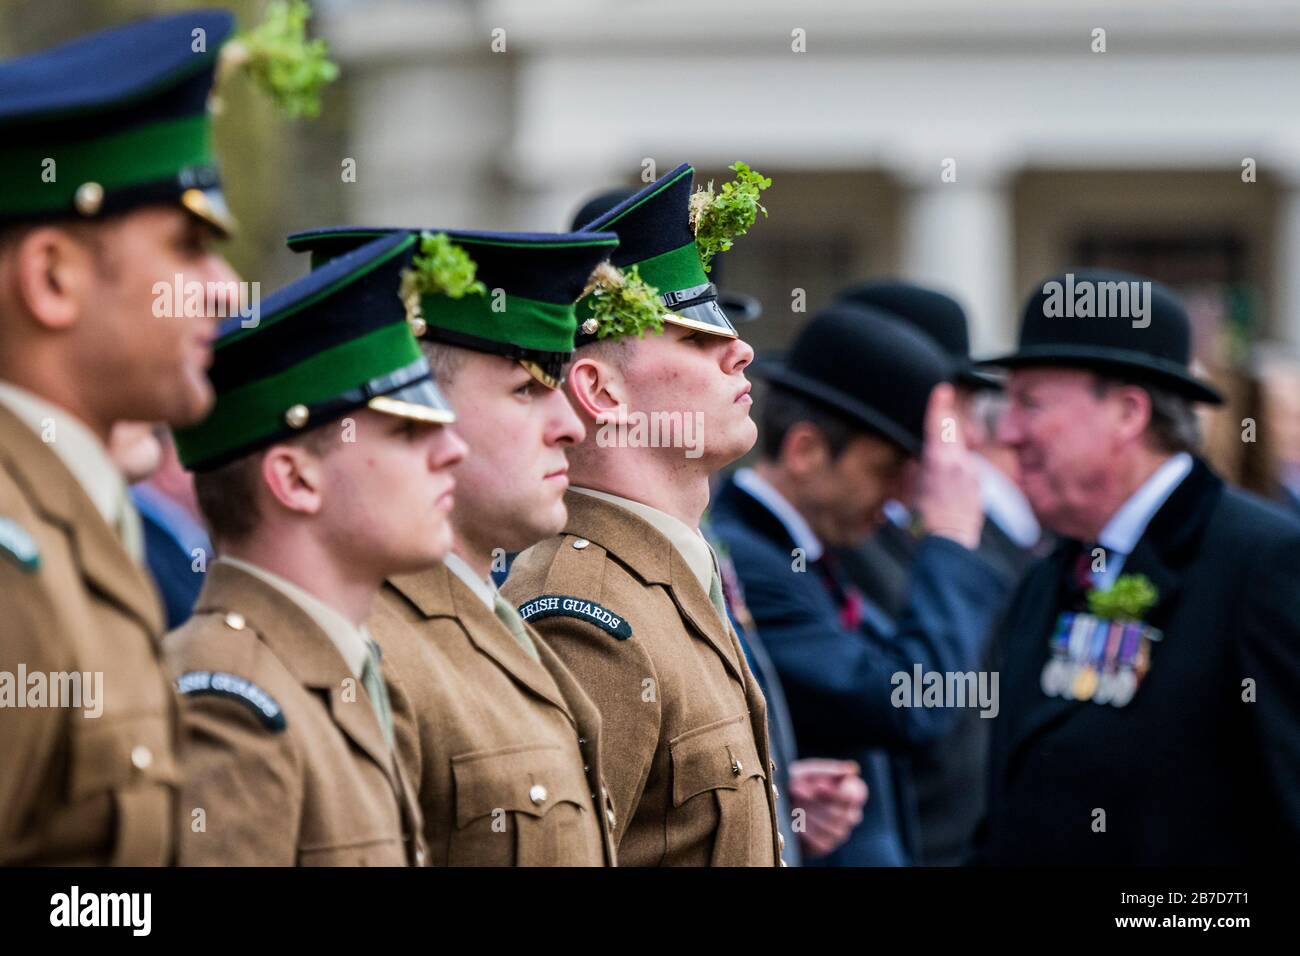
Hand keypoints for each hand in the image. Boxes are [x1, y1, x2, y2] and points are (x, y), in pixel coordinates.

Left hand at [788, 758, 867, 858]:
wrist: (781, 804)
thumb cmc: (800, 782)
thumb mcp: (811, 771)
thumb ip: (831, 770)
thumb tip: (853, 769)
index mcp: (853, 792)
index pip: (854, 797)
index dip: (835, 793)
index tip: (817, 786)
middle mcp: (852, 815)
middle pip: (840, 814)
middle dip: (815, 802)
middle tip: (796, 791)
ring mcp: (840, 832)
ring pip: (830, 828)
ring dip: (808, 815)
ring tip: (792, 803)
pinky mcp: (825, 845)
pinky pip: (819, 841)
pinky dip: (804, 830)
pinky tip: (794, 820)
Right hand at [915, 383, 983, 549]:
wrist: (951, 543)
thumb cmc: (925, 521)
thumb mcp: (911, 490)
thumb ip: (916, 468)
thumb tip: (918, 456)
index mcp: (939, 461)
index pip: (939, 425)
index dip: (939, 405)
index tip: (942, 389)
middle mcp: (959, 462)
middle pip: (953, 433)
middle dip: (945, 427)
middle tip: (937, 427)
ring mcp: (972, 473)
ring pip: (960, 452)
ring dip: (950, 454)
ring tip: (936, 474)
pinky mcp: (979, 484)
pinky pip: (966, 468)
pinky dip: (956, 471)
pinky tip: (946, 488)